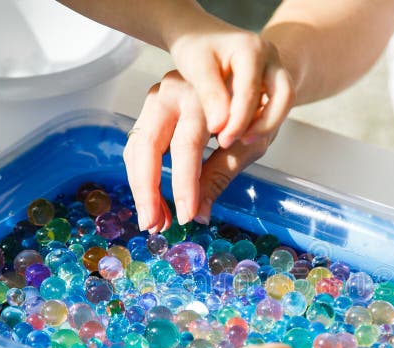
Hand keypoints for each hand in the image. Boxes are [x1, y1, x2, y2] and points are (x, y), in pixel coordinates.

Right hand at [124, 70, 283, 230]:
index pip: (186, 146)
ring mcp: (158, 97)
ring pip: (137, 146)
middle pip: (149, 144)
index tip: (187, 215)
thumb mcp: (249, 143)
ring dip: (141, 187)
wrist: (252, 76)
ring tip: (154, 221)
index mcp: (204, 96)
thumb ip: (220, 175)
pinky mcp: (151, 109)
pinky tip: (153, 202)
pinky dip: (141, 176)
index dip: (184, 185)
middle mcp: (174, 91)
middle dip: (148, 189)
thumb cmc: (256, 110)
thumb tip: (199, 214)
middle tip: (154, 225)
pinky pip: (138, 145)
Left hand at [167, 19, 294, 148]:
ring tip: (241, 140)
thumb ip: (210, 96)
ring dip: (267, 125)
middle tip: (240, 142)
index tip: (223, 140)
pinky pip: (276, 106)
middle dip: (265, 125)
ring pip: (284, 103)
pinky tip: (243, 133)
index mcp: (251, 49)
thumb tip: (220, 127)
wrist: (202, 36)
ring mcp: (275, 70)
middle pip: (284, 97)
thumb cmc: (197, 48)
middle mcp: (270, 58)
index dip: (238, 121)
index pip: (251, 92)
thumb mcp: (197, 68)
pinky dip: (262, 121)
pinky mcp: (272, 83)